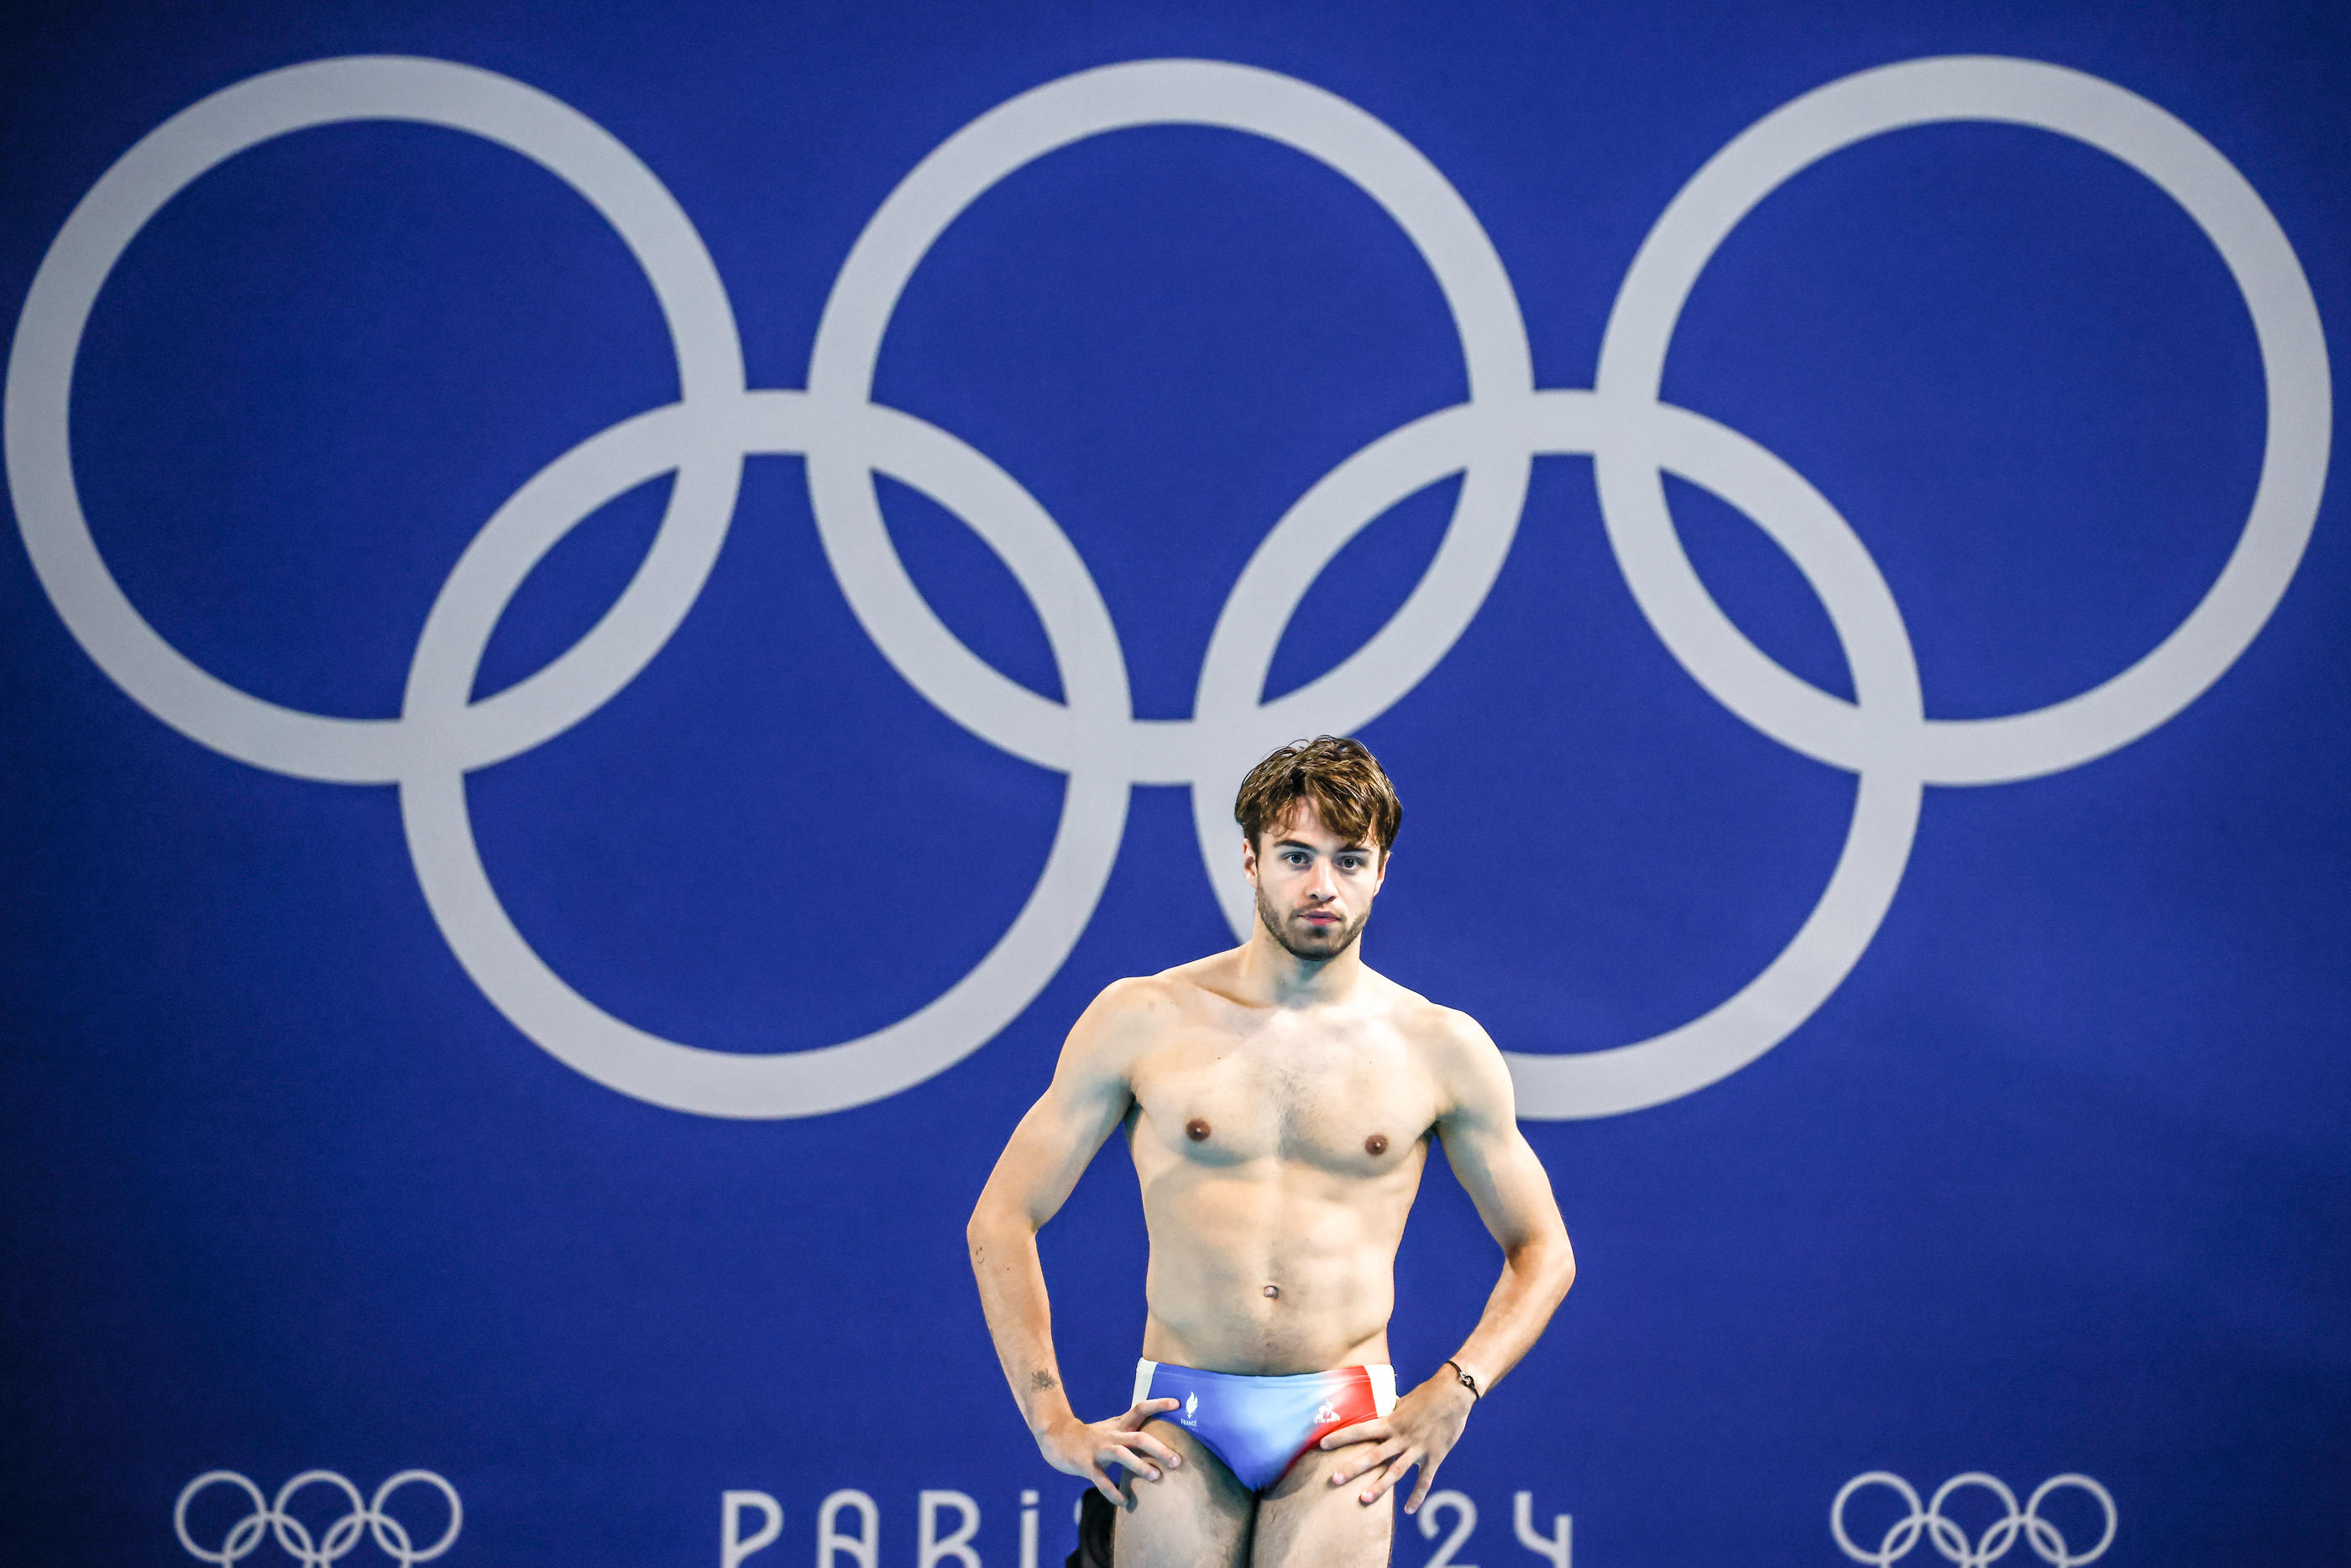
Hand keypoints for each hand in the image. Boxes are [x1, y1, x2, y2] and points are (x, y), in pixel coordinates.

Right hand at [1036, 1397, 1184, 1501]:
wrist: (1056, 1437)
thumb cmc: (1090, 1436)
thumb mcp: (1111, 1428)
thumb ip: (1130, 1430)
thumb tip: (1155, 1435)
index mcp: (1119, 1425)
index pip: (1140, 1408)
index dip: (1158, 1404)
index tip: (1177, 1402)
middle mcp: (1111, 1436)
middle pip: (1139, 1437)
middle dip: (1159, 1449)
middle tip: (1177, 1461)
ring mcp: (1099, 1450)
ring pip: (1122, 1455)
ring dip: (1140, 1466)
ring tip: (1156, 1477)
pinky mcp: (1086, 1465)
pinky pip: (1101, 1480)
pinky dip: (1113, 1492)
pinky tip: (1125, 1502)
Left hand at [1316, 1374, 1473, 1512]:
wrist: (1454, 1393)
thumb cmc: (1427, 1394)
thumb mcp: (1403, 1401)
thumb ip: (1389, 1412)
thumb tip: (1376, 1410)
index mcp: (1391, 1421)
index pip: (1361, 1429)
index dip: (1341, 1437)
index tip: (1322, 1444)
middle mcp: (1401, 1436)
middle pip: (1374, 1455)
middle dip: (1353, 1468)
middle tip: (1334, 1479)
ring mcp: (1418, 1448)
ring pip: (1395, 1471)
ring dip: (1379, 1486)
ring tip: (1363, 1499)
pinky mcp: (1434, 1456)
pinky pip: (1424, 1480)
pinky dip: (1417, 1496)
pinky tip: (1408, 1510)